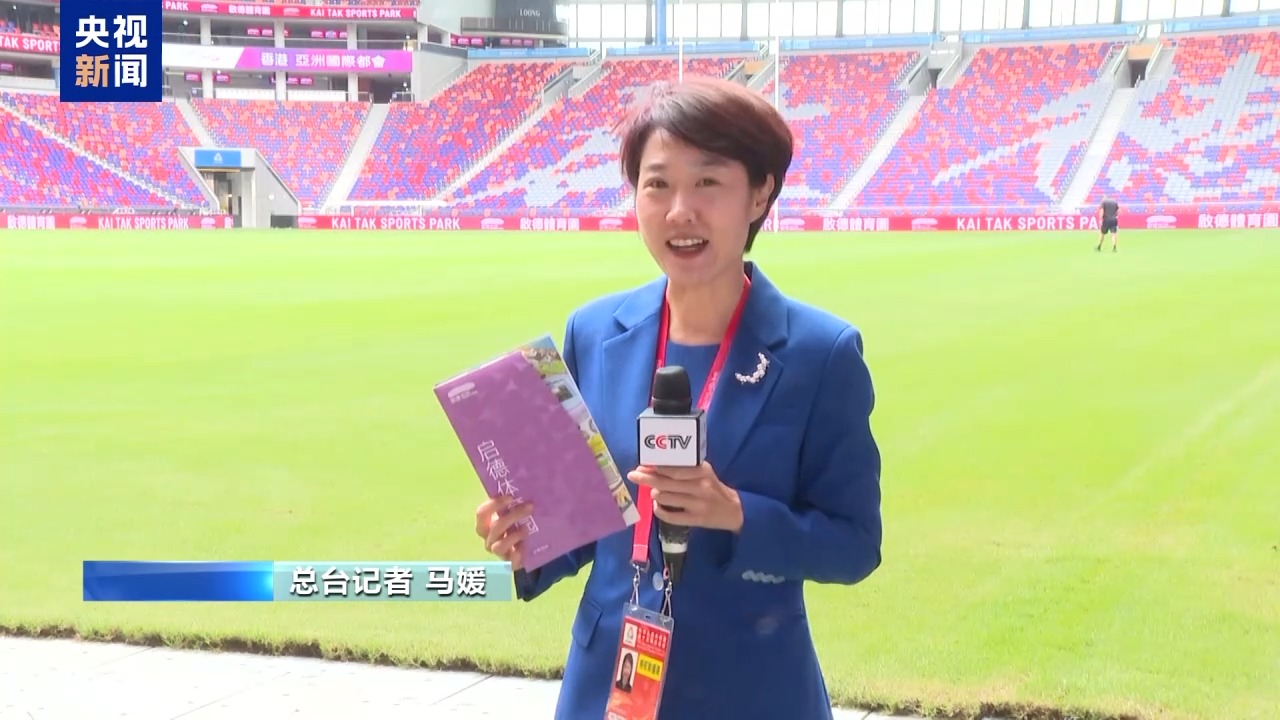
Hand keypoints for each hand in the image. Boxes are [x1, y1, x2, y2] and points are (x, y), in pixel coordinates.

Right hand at [474, 495, 533, 571]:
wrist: (522, 548)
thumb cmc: (514, 525)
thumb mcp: (511, 513)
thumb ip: (513, 503)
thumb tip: (529, 482)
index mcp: (485, 524)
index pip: (482, 513)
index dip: (494, 504)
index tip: (510, 497)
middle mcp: (488, 538)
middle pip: (495, 528)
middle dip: (513, 516)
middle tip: (529, 506)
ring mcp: (498, 552)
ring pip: (500, 546)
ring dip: (514, 536)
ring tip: (527, 529)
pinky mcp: (509, 563)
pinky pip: (510, 562)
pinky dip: (516, 555)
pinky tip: (523, 547)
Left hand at [627, 462, 743, 532]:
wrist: (733, 510)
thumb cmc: (713, 487)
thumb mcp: (704, 472)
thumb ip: (685, 468)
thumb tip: (656, 465)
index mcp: (701, 471)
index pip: (674, 468)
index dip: (655, 467)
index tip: (642, 465)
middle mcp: (699, 486)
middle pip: (666, 482)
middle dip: (646, 479)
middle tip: (633, 475)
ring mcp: (697, 504)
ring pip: (665, 498)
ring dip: (655, 495)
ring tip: (655, 493)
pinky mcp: (695, 519)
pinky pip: (670, 516)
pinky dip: (659, 511)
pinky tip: (657, 506)